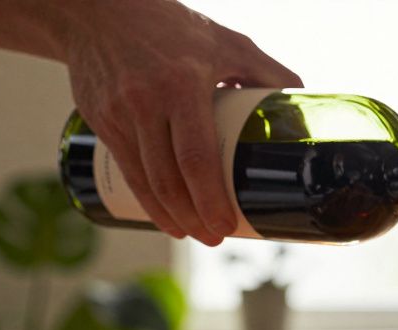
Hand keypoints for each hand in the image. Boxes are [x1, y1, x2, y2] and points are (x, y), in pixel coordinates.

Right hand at [62, 0, 300, 244]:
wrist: (98, 11)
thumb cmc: (172, 26)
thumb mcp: (225, 40)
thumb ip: (265, 70)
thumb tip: (299, 104)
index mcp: (182, 83)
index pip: (197, 155)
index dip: (211, 198)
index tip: (227, 226)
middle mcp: (146, 101)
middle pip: (170, 178)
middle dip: (194, 218)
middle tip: (216, 239)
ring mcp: (118, 113)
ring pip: (145, 180)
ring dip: (170, 217)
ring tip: (193, 235)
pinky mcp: (99, 120)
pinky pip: (126, 170)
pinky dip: (146, 200)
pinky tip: (163, 216)